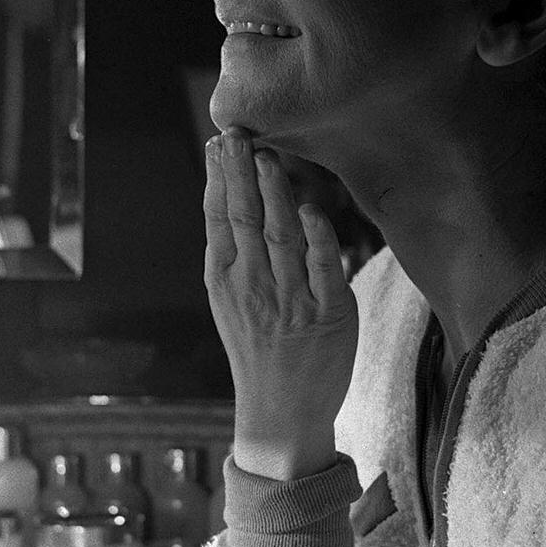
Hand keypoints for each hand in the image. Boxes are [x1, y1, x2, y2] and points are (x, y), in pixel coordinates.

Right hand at [203, 129, 358, 478]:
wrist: (281, 412)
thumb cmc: (258, 345)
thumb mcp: (230, 299)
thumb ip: (233, 249)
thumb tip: (232, 189)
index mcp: (223, 281)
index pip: (217, 219)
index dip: (218, 178)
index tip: (219, 142)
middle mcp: (252, 288)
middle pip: (244, 220)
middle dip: (239, 174)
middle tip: (239, 135)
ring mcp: (289, 302)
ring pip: (280, 237)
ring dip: (274, 194)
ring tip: (269, 157)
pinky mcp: (328, 316)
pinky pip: (322, 270)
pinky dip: (317, 238)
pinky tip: (311, 210)